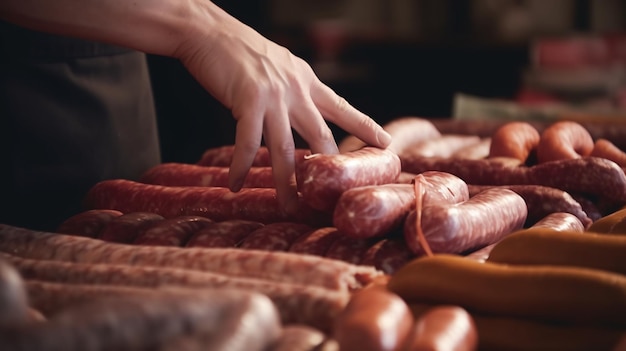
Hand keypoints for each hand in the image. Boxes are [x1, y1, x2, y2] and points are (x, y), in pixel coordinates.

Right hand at [175, 3, 391, 212]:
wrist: (210, 32)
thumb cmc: (240, 51)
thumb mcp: (280, 65)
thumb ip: (294, 87)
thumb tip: (300, 107)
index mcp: (306, 80)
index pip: (341, 107)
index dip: (364, 126)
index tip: (386, 143)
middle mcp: (296, 90)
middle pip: (320, 136)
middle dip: (328, 169)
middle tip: (334, 196)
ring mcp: (273, 97)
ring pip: (286, 149)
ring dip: (287, 183)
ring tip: (290, 207)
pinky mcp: (248, 102)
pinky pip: (246, 144)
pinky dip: (240, 167)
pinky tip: (235, 185)